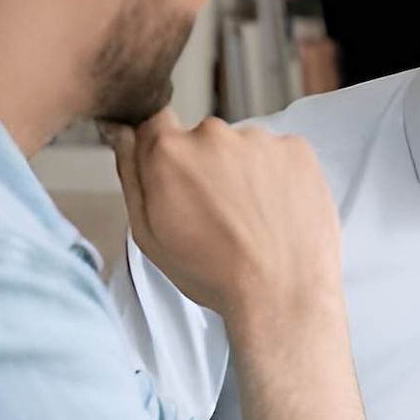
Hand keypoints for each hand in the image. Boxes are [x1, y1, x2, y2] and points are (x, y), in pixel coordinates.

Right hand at [106, 111, 340, 328]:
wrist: (281, 294)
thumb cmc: (213, 273)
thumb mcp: (149, 233)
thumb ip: (131, 174)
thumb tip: (122, 132)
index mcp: (169, 152)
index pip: (156, 125)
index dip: (166, 154)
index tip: (178, 181)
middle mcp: (213, 134)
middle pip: (203, 139)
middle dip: (207, 167)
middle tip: (219, 214)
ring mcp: (259, 139)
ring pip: (243, 147)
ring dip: (244, 172)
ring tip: (253, 219)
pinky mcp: (297, 149)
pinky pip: (279, 153)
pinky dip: (278, 175)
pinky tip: (278, 212)